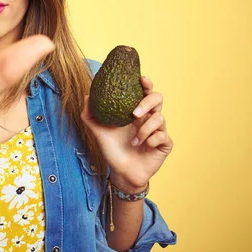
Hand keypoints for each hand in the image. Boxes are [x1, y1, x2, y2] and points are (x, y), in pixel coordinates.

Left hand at [81, 76, 172, 191]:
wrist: (121, 172)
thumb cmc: (112, 150)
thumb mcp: (98, 131)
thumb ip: (89, 114)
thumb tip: (87, 96)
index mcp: (135, 112)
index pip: (144, 92)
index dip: (146, 83)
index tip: (141, 79)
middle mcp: (148, 118)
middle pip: (158, 98)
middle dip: (147, 102)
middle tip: (134, 113)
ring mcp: (158, 130)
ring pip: (160, 118)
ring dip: (145, 129)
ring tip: (134, 140)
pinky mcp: (164, 144)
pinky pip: (164, 136)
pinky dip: (153, 140)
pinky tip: (144, 146)